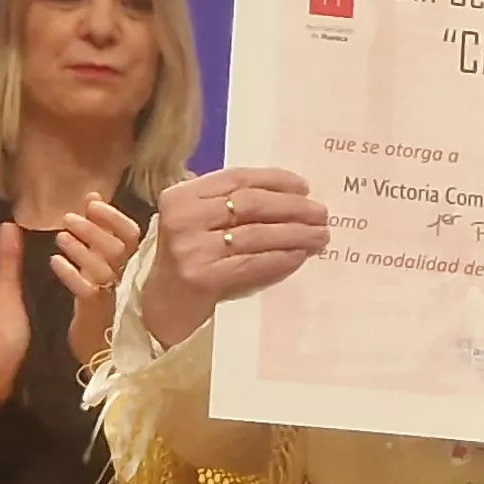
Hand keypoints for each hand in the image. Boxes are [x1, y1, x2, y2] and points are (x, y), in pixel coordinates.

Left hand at [51, 197, 146, 367]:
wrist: (102, 348)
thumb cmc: (104, 297)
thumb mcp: (104, 260)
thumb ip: (101, 229)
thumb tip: (92, 195)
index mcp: (134, 262)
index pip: (132, 234)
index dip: (113, 217)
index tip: (92, 204)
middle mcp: (129, 277)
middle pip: (117, 248)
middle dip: (92, 230)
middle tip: (68, 218)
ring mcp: (116, 296)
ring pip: (101, 267)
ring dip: (79, 249)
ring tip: (60, 239)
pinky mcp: (98, 313)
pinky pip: (85, 290)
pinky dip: (69, 273)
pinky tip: (54, 263)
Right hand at [142, 167, 330, 345]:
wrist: (162, 306)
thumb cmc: (190, 259)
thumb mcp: (200, 222)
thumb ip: (231, 204)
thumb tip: (294, 195)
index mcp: (181, 195)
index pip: (237, 178)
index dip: (275, 180)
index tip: (305, 187)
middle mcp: (182, 217)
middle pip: (250, 203)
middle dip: (292, 207)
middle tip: (322, 214)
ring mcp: (190, 247)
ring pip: (256, 233)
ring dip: (295, 233)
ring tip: (320, 236)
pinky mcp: (201, 276)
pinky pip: (252, 262)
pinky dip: (280, 257)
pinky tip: (299, 255)